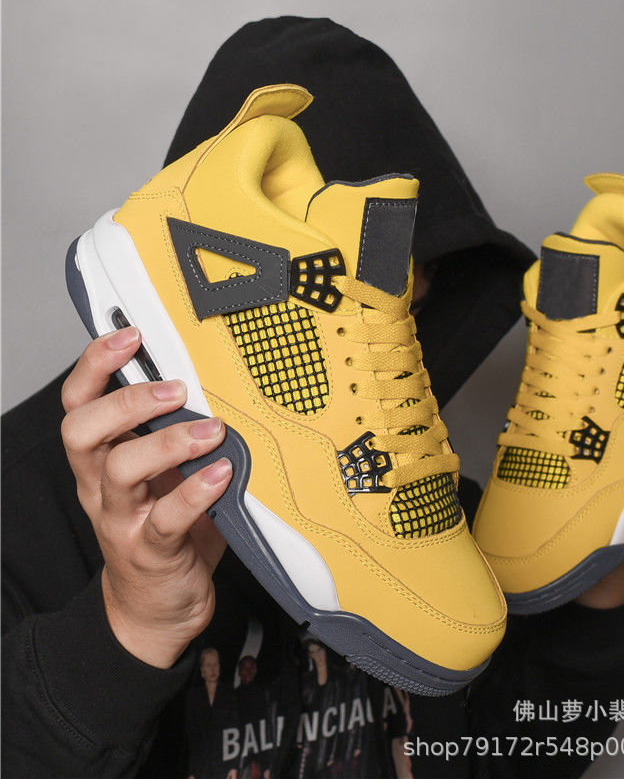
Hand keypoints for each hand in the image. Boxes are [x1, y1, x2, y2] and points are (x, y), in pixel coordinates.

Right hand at [61, 327, 231, 667]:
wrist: (157, 607)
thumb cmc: (166, 529)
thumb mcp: (164, 476)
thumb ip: (180, 434)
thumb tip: (218, 386)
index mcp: (103, 460)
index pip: (80, 403)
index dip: (95, 365)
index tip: (129, 337)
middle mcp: (103, 487)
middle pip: (83, 430)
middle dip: (126, 400)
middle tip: (174, 389)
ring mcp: (123, 520)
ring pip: (121, 470)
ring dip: (167, 442)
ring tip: (211, 432)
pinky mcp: (152, 550)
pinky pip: (168, 518)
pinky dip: (196, 491)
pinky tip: (222, 474)